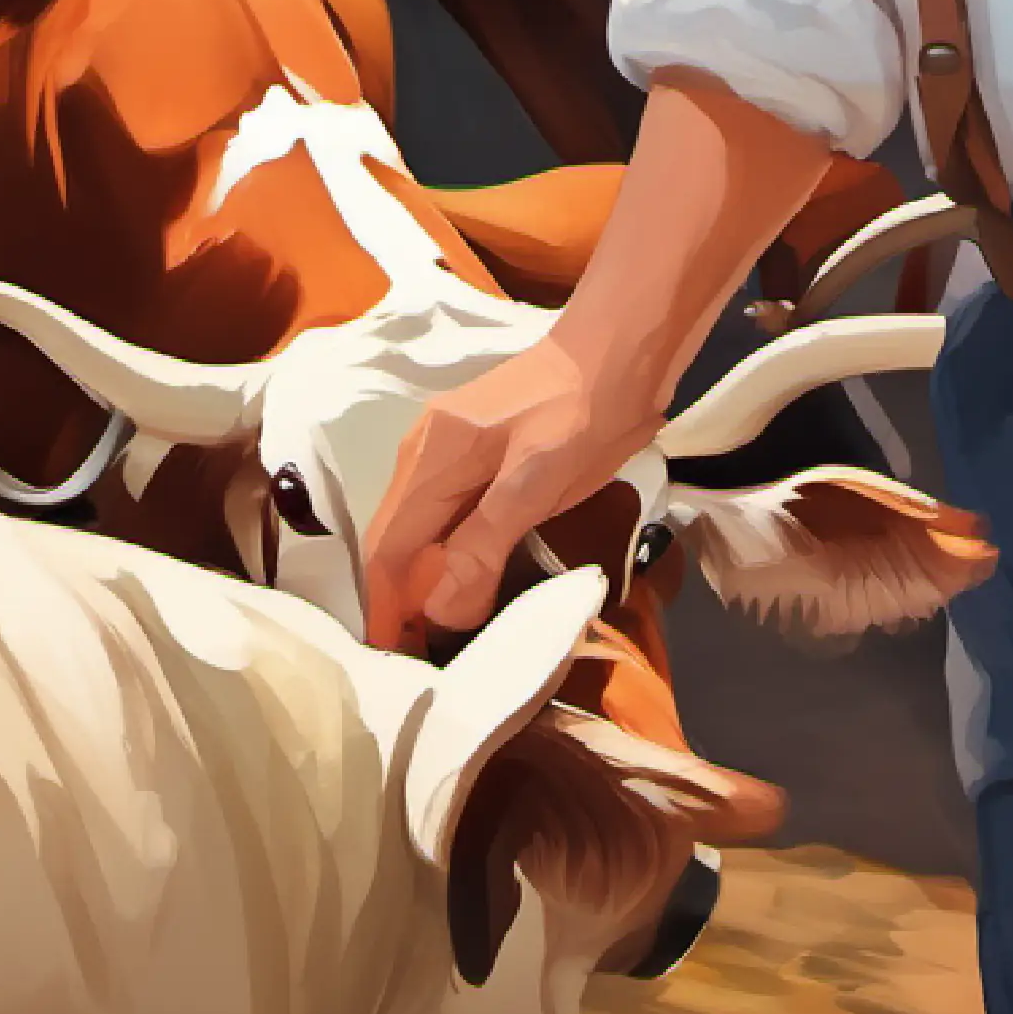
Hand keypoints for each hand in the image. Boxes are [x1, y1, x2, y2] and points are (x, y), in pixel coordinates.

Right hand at [360, 336, 660, 651]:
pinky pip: (449, 515)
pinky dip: (450, 554)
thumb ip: (482, 543)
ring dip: (425, 580)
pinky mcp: (482, 455)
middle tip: (419, 661)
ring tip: (438, 636)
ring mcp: (453, 451)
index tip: (391, 664)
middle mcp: (427, 452)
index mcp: (431, 456)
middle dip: (402, 599)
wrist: (625, 349)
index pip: (389, 546)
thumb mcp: (537, 480)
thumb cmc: (584, 411)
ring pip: (422, 529)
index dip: (386, 607)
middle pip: (398, 540)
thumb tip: (438, 612)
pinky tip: (466, 584)